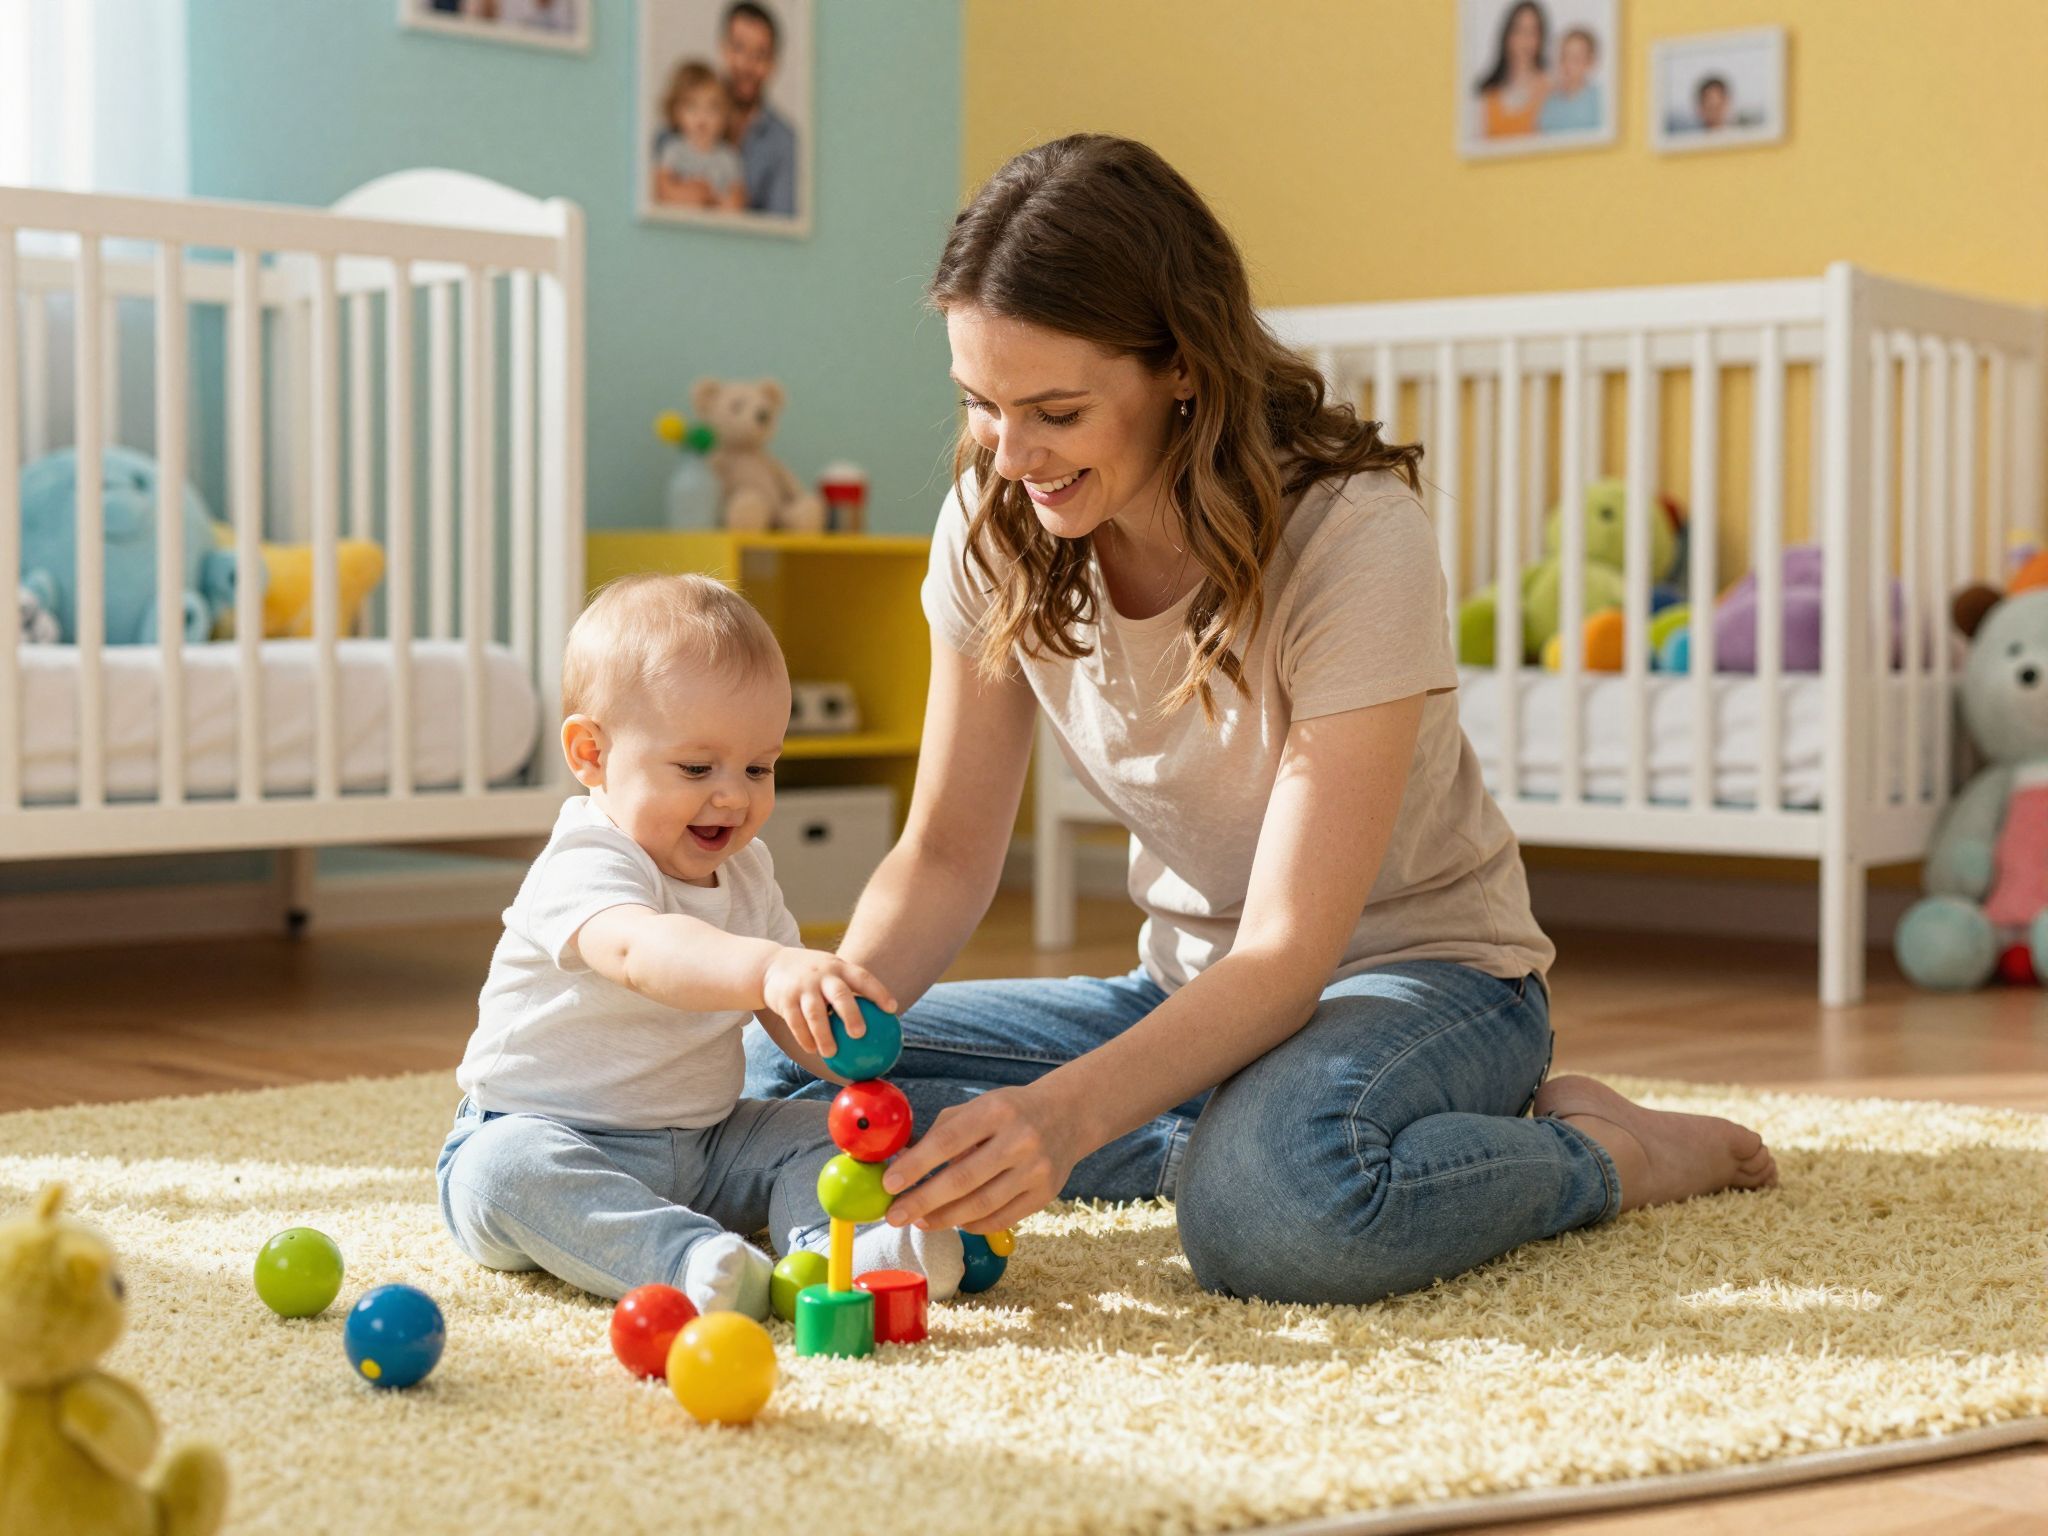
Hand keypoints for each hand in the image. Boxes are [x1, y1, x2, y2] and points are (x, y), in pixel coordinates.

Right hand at [761, 948, 896, 1059]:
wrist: (772, 965)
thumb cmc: (814, 977)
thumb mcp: (832, 973)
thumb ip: (852, 991)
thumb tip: (882, 1021)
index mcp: (839, 968)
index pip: (862, 978)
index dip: (878, 992)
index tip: (892, 1009)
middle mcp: (822, 975)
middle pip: (840, 995)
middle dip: (851, 1014)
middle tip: (859, 1034)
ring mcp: (802, 986)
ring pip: (815, 1014)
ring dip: (824, 1035)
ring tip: (832, 1054)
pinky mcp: (785, 999)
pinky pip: (796, 1022)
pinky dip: (805, 1038)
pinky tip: (812, 1050)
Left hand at [881, 1081, 1082, 1234]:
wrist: (1068, 1116)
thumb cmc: (1009, 1112)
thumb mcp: (977, 1108)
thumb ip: (939, 1134)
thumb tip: (900, 1166)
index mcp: (996, 1111)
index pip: (948, 1142)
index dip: (916, 1165)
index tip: (889, 1184)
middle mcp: (1020, 1139)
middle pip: (962, 1180)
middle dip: (922, 1201)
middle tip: (894, 1216)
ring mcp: (1036, 1170)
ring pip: (981, 1205)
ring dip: (944, 1218)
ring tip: (920, 1221)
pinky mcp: (1046, 1195)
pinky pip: (1001, 1219)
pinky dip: (972, 1224)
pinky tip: (954, 1221)